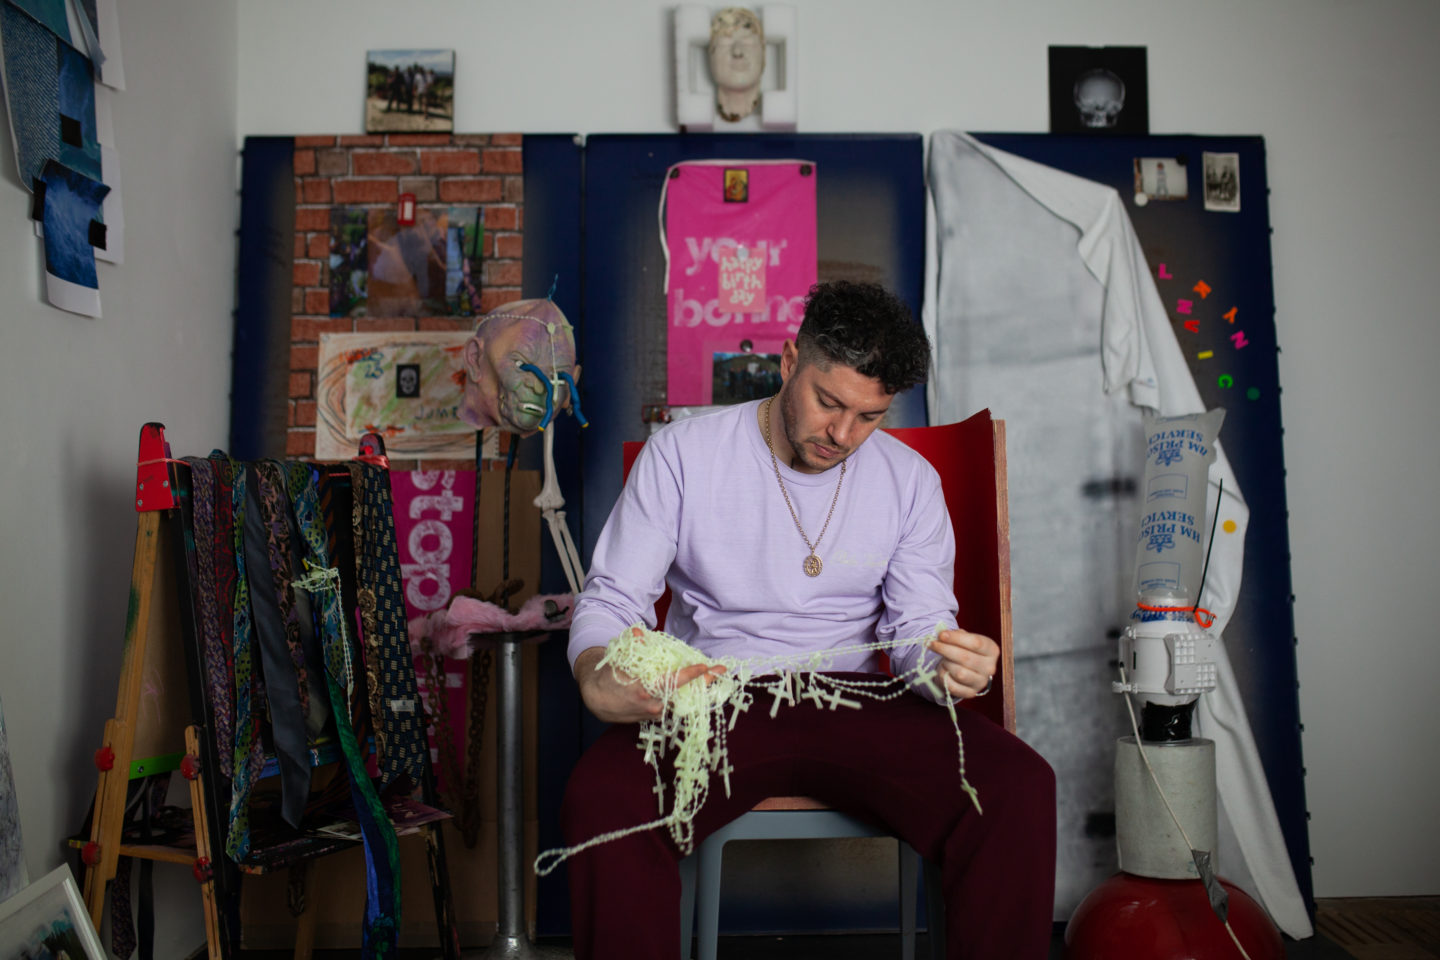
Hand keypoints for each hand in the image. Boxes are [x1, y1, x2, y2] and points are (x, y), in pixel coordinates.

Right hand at [572, 639, 724, 724]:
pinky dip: (689, 695)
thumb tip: (638, 631)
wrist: (597, 700)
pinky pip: (677, 705)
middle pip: (686, 694)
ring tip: (715, 677)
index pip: (673, 683)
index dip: (690, 674)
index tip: (704, 667)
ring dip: (700, 689)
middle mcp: (653, 706)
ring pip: (684, 701)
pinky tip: (700, 687)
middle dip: (705, 682)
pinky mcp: (656, 717)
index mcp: (644, 691)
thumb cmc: (608, 677)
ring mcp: (656, 713)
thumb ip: (631, 647)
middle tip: (722, 671)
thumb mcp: (618, 661)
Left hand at [927, 628, 998, 699]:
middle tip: (932, 644)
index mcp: (992, 650)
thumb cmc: (964, 650)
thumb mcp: (964, 639)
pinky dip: (944, 677)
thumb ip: (955, 635)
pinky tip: (942, 670)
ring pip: (960, 673)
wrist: (964, 669)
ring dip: (946, 664)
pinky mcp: (971, 693)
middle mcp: (989, 667)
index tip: (941, 635)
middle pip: (965, 657)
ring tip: (942, 659)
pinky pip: (953, 686)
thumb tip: (942, 634)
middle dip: (945, 649)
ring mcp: (981, 682)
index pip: (976, 643)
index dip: (956, 638)